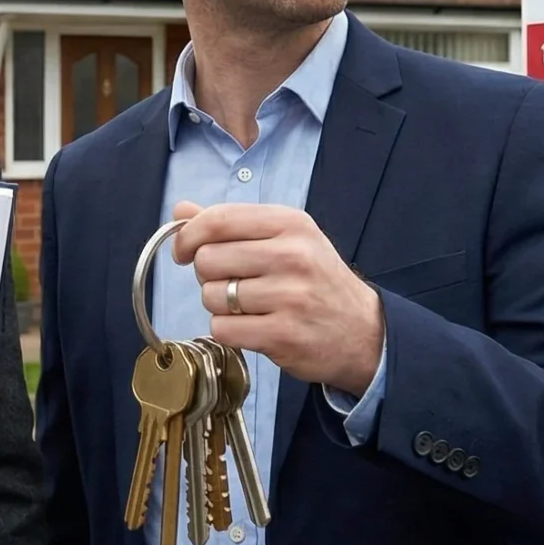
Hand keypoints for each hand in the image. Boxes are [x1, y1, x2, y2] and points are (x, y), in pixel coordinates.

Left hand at [170, 200, 382, 393]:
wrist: (363, 331)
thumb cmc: (317, 281)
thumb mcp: (285, 239)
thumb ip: (232, 224)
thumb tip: (180, 210)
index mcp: (290, 224)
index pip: (219, 219)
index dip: (188, 235)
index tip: (183, 250)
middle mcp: (292, 255)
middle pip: (208, 259)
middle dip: (208, 275)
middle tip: (231, 283)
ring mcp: (289, 296)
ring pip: (211, 296)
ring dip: (219, 306)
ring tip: (248, 307)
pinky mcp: (283, 335)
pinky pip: (223, 328)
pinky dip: (228, 330)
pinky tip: (251, 327)